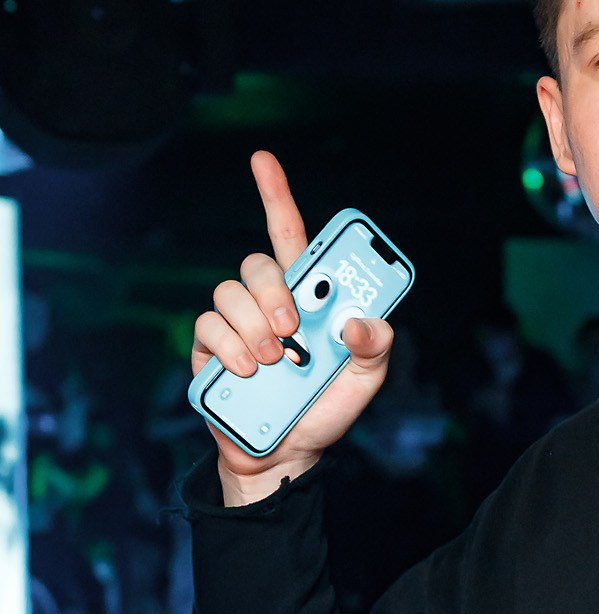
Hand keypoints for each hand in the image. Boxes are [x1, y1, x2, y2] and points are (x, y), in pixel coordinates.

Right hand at [192, 151, 393, 500]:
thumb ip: (376, 348)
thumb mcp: (365, 382)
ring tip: (276, 360)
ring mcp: (234, 322)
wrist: (285, 455)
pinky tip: (250, 370)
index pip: (290, 235)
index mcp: (307, 297)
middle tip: (293, 326)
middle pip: (258, 263)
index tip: (262, 159)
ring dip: (256, 326)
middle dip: (276, 289)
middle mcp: (267, 301)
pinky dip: (232, 347)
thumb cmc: (324, 410)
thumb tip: (361, 320)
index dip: (275, 194)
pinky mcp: (207, 349)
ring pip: (230, 292)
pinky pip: (208, 326)